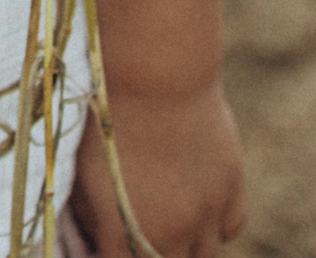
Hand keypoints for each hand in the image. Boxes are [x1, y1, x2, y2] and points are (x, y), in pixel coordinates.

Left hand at [72, 82, 246, 257]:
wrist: (155, 75)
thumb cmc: (106, 118)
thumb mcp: (84, 172)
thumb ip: (92, 217)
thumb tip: (99, 241)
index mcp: (124, 233)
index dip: (111, 257)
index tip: (108, 245)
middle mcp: (170, 234)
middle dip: (150, 256)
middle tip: (137, 236)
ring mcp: (206, 214)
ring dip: (186, 249)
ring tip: (168, 227)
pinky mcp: (232, 188)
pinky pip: (229, 228)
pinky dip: (215, 226)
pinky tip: (198, 210)